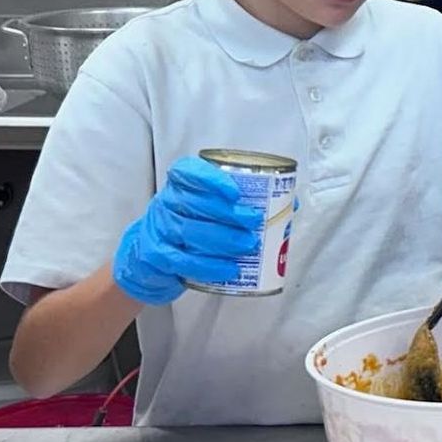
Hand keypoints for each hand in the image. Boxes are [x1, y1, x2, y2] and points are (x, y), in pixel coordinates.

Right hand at [113, 157, 261, 304]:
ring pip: (190, 232)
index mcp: (180, 185)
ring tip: (250, 245)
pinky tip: (230, 269)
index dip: (211, 179)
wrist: (150, 255)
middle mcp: (166, 203)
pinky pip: (184, 260)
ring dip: (223, 240)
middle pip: (194, 203)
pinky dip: (209, 266)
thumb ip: (242, 202)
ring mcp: (159, 229)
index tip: (235, 192)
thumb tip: (291, 204)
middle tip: (255, 221)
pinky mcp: (157, 255)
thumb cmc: (190, 225)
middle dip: (228, 213)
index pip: (188, 173)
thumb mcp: (207, 208)